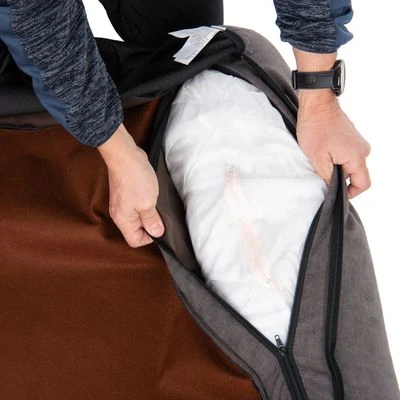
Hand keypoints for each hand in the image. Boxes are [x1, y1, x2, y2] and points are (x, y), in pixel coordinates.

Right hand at [98, 123, 164, 246]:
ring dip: (148, 212)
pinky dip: (145, 203)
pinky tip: (151, 195)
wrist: (125, 155)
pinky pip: (136, 205)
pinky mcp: (125, 193)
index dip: (149, 237)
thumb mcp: (148, 203)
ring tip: (156, 203)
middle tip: (159, 214)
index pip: (134, 240)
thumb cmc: (134, 178)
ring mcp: (121, 203)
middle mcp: (119, 214)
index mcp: (123, 220)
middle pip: (135, 229)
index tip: (159, 226)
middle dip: (150, 224)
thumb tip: (156, 233)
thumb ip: (152, 220)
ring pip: (137, 217)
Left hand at [296, 90, 370, 197]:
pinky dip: (335, 158)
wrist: (316, 105)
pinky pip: (346, 155)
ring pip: (349, 165)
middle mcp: (362, 150)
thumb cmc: (316, 129)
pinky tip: (322, 154)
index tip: (334, 192)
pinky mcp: (350, 138)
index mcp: (357, 157)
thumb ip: (327, 177)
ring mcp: (357, 143)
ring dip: (335, 168)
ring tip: (320, 162)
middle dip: (338, 179)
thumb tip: (332, 188)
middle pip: (355, 175)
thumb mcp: (317, 159)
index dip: (349, 193)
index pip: (362, 184)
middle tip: (321, 175)